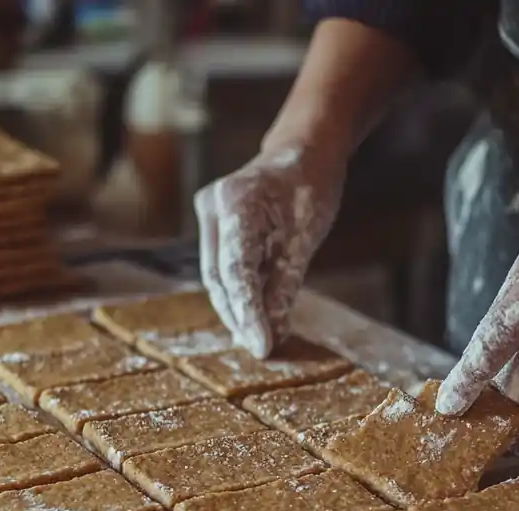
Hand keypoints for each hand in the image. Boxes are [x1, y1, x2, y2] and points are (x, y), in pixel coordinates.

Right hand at [195, 144, 344, 357]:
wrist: (303, 154)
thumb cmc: (310, 188)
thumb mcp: (306, 237)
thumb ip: (285, 285)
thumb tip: (273, 333)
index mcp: (235, 202)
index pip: (236, 271)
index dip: (248, 313)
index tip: (262, 346)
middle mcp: (212, 206)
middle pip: (220, 277)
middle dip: (239, 316)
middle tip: (261, 348)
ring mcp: (209, 216)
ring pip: (217, 276)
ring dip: (236, 309)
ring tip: (258, 339)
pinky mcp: (214, 226)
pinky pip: (223, 267)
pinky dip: (239, 293)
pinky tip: (253, 318)